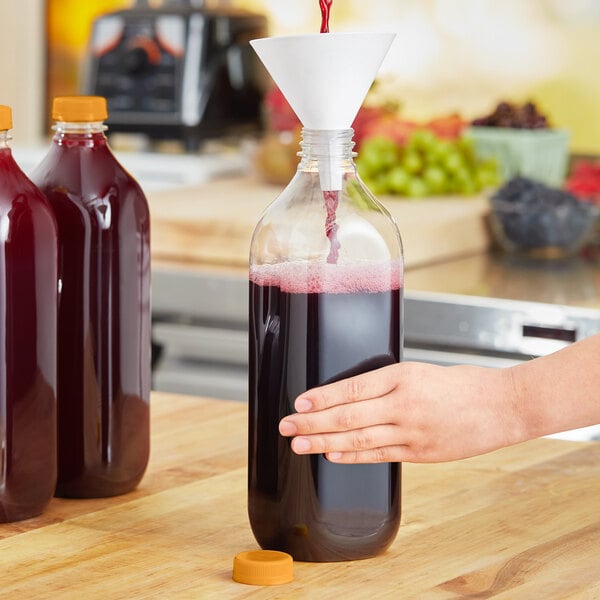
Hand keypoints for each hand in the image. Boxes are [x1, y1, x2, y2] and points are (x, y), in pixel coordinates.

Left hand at [278, 362, 525, 462]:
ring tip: (299, 443)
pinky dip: (352, 456)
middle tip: (286, 426)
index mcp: (402, 376)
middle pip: (347, 415)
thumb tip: (349, 396)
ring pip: (358, 438)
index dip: (321, 397)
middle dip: (312, 421)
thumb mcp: (419, 372)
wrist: (503, 406)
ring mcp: (412, 431)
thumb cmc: (462, 383)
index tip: (299, 402)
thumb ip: (387, 384)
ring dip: (324, 441)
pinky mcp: (421, 453)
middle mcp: (403, 404)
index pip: (351, 388)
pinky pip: (380, 455)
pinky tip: (332, 455)